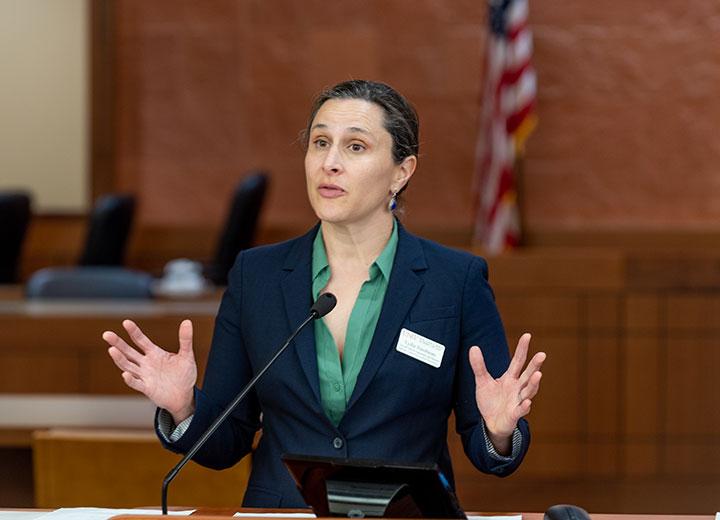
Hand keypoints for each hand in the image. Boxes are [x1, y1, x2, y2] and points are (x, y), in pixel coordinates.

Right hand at [103, 319, 196, 423]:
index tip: (126, 322)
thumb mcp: (187, 355)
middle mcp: (146, 363)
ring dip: (119, 359)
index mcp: (154, 353)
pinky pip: (136, 384)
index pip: (140, 340)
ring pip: (128, 366)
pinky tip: (125, 374)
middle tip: (106, 334)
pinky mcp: (147, 388)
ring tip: (111, 350)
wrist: (184, 395)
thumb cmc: (184, 374)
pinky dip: (130, 379)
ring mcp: (145, 376)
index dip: (133, 332)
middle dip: (118, 343)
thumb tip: (187, 321)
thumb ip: (185, 339)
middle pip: (128, 352)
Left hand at [469, 333, 545, 452]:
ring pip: (529, 391)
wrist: (491, 423)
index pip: (518, 361)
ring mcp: (518, 401)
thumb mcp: (482, 381)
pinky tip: (527, 402)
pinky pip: (521, 410)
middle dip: (535, 365)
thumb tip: (473, 347)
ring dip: (534, 384)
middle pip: (528, 374)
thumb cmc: (491, 401)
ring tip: (538, 375)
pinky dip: (524, 406)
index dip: (522, 348)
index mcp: (510, 378)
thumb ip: (479, 366)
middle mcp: (517, 388)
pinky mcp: (514, 415)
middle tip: (542, 354)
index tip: (527, 335)